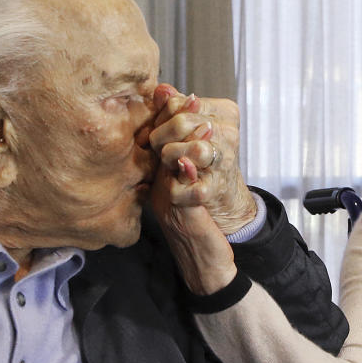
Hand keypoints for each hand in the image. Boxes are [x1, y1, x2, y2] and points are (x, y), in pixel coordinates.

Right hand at [148, 85, 253, 293]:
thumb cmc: (200, 229)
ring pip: (168, 165)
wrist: (205, 268)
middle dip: (174, 120)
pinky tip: (199, 158)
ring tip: (202, 122)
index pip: (156, 140)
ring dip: (184, 141)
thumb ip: (189, 166)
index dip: (166, 116)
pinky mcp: (182, 216)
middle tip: (192, 101)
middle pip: (156, 146)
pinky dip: (189, 172)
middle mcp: (158, 189)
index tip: (181, 94)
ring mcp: (167, 202)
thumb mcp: (192, 193)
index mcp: (159, 180)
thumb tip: (195, 134)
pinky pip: (181, 190)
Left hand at [149, 84, 256, 233]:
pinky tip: (172, 186)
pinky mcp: (214, 188)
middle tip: (158, 149)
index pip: (179, 104)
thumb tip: (161, 90)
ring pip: (191, 149)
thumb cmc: (199, 156)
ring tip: (168, 164)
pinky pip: (184, 185)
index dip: (161, 119)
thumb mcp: (188, 126)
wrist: (220, 197)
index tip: (159, 132)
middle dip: (161, 138)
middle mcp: (229, 133)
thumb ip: (174, 106)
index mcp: (225, 112)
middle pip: (182, 123)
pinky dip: (173, 189)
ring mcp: (224, 160)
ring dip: (169, 158)